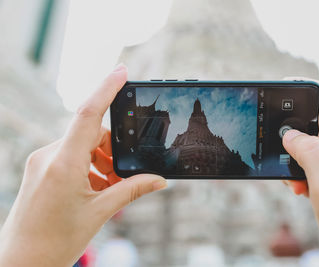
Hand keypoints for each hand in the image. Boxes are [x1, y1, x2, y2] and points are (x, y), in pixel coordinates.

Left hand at [0, 64, 166, 266]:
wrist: (20, 262)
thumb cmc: (55, 242)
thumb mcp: (100, 213)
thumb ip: (132, 190)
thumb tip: (159, 180)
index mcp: (63, 164)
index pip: (87, 114)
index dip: (106, 89)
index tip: (121, 70)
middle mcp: (48, 156)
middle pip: (90, 133)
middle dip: (112, 148)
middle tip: (124, 173)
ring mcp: (41, 161)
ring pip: (81, 145)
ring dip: (101, 159)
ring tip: (108, 188)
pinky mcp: (40, 168)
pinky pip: (70, 155)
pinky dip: (88, 165)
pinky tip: (95, 188)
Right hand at [282, 79, 318, 265]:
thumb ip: (308, 151)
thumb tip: (289, 134)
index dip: (308, 85)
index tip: (284, 91)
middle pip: (313, 120)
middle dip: (290, 131)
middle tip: (279, 152)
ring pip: (309, 145)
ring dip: (293, 157)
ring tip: (293, 181)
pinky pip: (312, 165)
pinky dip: (300, 173)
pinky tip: (300, 189)